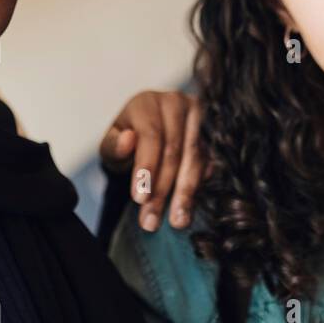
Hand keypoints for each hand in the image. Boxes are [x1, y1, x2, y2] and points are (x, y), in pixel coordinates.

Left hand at [99, 91, 204, 231]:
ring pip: (195, 157)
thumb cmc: (126, 141)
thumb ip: (113, 146)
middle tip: (152, 220)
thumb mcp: (110, 145)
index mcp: (147, 102)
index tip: (139, 198)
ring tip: (177, 221)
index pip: (150, 135)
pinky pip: (210, 162)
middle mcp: (176, 103)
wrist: (145, 136)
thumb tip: (127, 140)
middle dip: (162, 189)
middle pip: (174, 149)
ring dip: (185, 192)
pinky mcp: (213, 134)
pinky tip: (190, 206)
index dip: (146, 167)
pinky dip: (200, 186)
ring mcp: (199, 117)